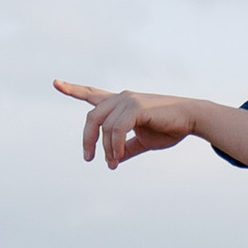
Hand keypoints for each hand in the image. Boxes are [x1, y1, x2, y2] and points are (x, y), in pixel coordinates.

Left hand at [56, 79, 197, 166]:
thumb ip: (126, 147)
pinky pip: (116, 130)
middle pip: (91, 117)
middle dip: (87, 140)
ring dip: (106, 149)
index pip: (92, 94)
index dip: (73, 89)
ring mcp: (128, 100)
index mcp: (120, 103)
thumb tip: (114, 159)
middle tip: (89, 159)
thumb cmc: (170, 127)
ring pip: (104, 127)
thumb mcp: (143, 141)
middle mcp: (121, 97)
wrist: (191, 119)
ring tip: (112, 164)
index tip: (55, 83)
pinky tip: (117, 158)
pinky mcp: (136, 107)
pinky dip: (114, 146)